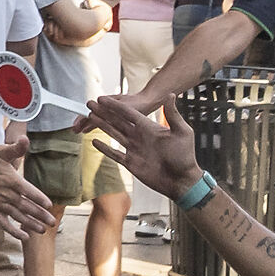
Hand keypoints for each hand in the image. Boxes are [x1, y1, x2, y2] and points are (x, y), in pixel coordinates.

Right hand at [0, 132, 54, 235]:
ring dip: (32, 224)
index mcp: (12, 180)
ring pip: (19, 217)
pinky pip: (5, 224)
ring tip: (43, 230)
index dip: (41, 200)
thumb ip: (15, 148)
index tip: (50, 206)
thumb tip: (25, 138)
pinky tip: (24, 237)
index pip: (31, 192)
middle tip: (52, 222)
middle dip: (41, 216)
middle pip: (28, 207)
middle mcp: (7, 195)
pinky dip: (15, 232)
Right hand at [87, 94, 202, 199]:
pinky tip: (94, 141)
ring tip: (90, 118)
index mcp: (149, 127)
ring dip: (101, 126)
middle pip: (117, 122)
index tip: (102, 99)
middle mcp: (139, 137)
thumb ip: (173, 115)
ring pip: (114, 135)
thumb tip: (171, 95)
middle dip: (103, 113)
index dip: (114, 106)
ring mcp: (134, 149)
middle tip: (90, 105)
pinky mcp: (131, 163)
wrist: (181, 180)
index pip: (128, 114)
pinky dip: (104, 148)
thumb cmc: (185, 157)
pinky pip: (114, 154)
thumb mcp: (182, 132)